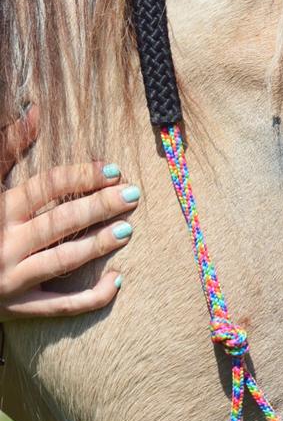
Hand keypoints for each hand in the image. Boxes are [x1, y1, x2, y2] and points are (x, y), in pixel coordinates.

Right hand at [0, 107, 139, 317]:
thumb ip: (7, 149)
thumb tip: (35, 111)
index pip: (44, 189)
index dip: (80, 176)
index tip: (112, 169)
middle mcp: (3, 245)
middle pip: (57, 222)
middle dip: (97, 207)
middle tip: (132, 195)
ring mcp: (11, 280)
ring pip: (60, 262)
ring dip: (96, 246)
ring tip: (127, 230)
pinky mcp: (18, 310)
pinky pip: (59, 307)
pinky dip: (90, 298)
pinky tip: (117, 282)